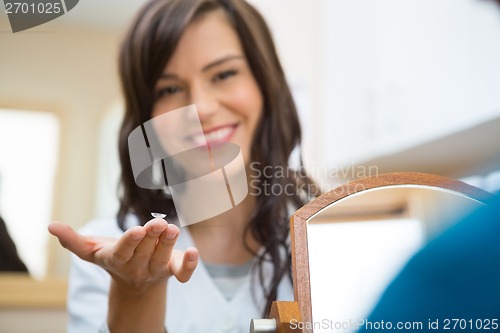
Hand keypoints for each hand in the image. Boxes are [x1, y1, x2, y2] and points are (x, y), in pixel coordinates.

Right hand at [48, 218, 197, 290]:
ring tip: (172, 229)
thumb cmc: (112, 258)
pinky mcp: (172, 270)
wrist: (133, 284)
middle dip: (152, 237)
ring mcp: (156, 269)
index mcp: (117, 260)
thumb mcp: (91, 251)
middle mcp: (137, 267)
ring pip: (163, 258)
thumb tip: (50, 225)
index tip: (136, 230)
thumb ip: (72, 240)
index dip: (130, 242)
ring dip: (168, 244)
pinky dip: (189, 266)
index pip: (123, 252)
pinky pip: (182, 272)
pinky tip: (193, 253)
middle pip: (145, 251)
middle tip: (159, 223)